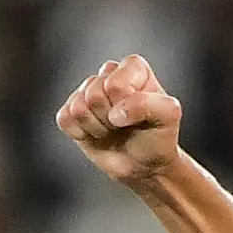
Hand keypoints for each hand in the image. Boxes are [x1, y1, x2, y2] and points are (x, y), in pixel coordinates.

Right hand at [56, 54, 185, 185]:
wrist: (144, 164)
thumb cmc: (157, 136)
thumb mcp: (167, 115)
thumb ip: (145, 104)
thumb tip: (114, 113)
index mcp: (133, 67)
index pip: (115, 84)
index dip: (125, 107)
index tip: (139, 117)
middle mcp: (108, 74)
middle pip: (94, 95)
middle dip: (110, 119)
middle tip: (124, 126)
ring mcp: (86, 92)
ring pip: (78, 107)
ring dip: (97, 127)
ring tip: (112, 129)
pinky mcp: (70, 111)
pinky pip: (64, 118)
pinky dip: (80, 133)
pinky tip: (96, 134)